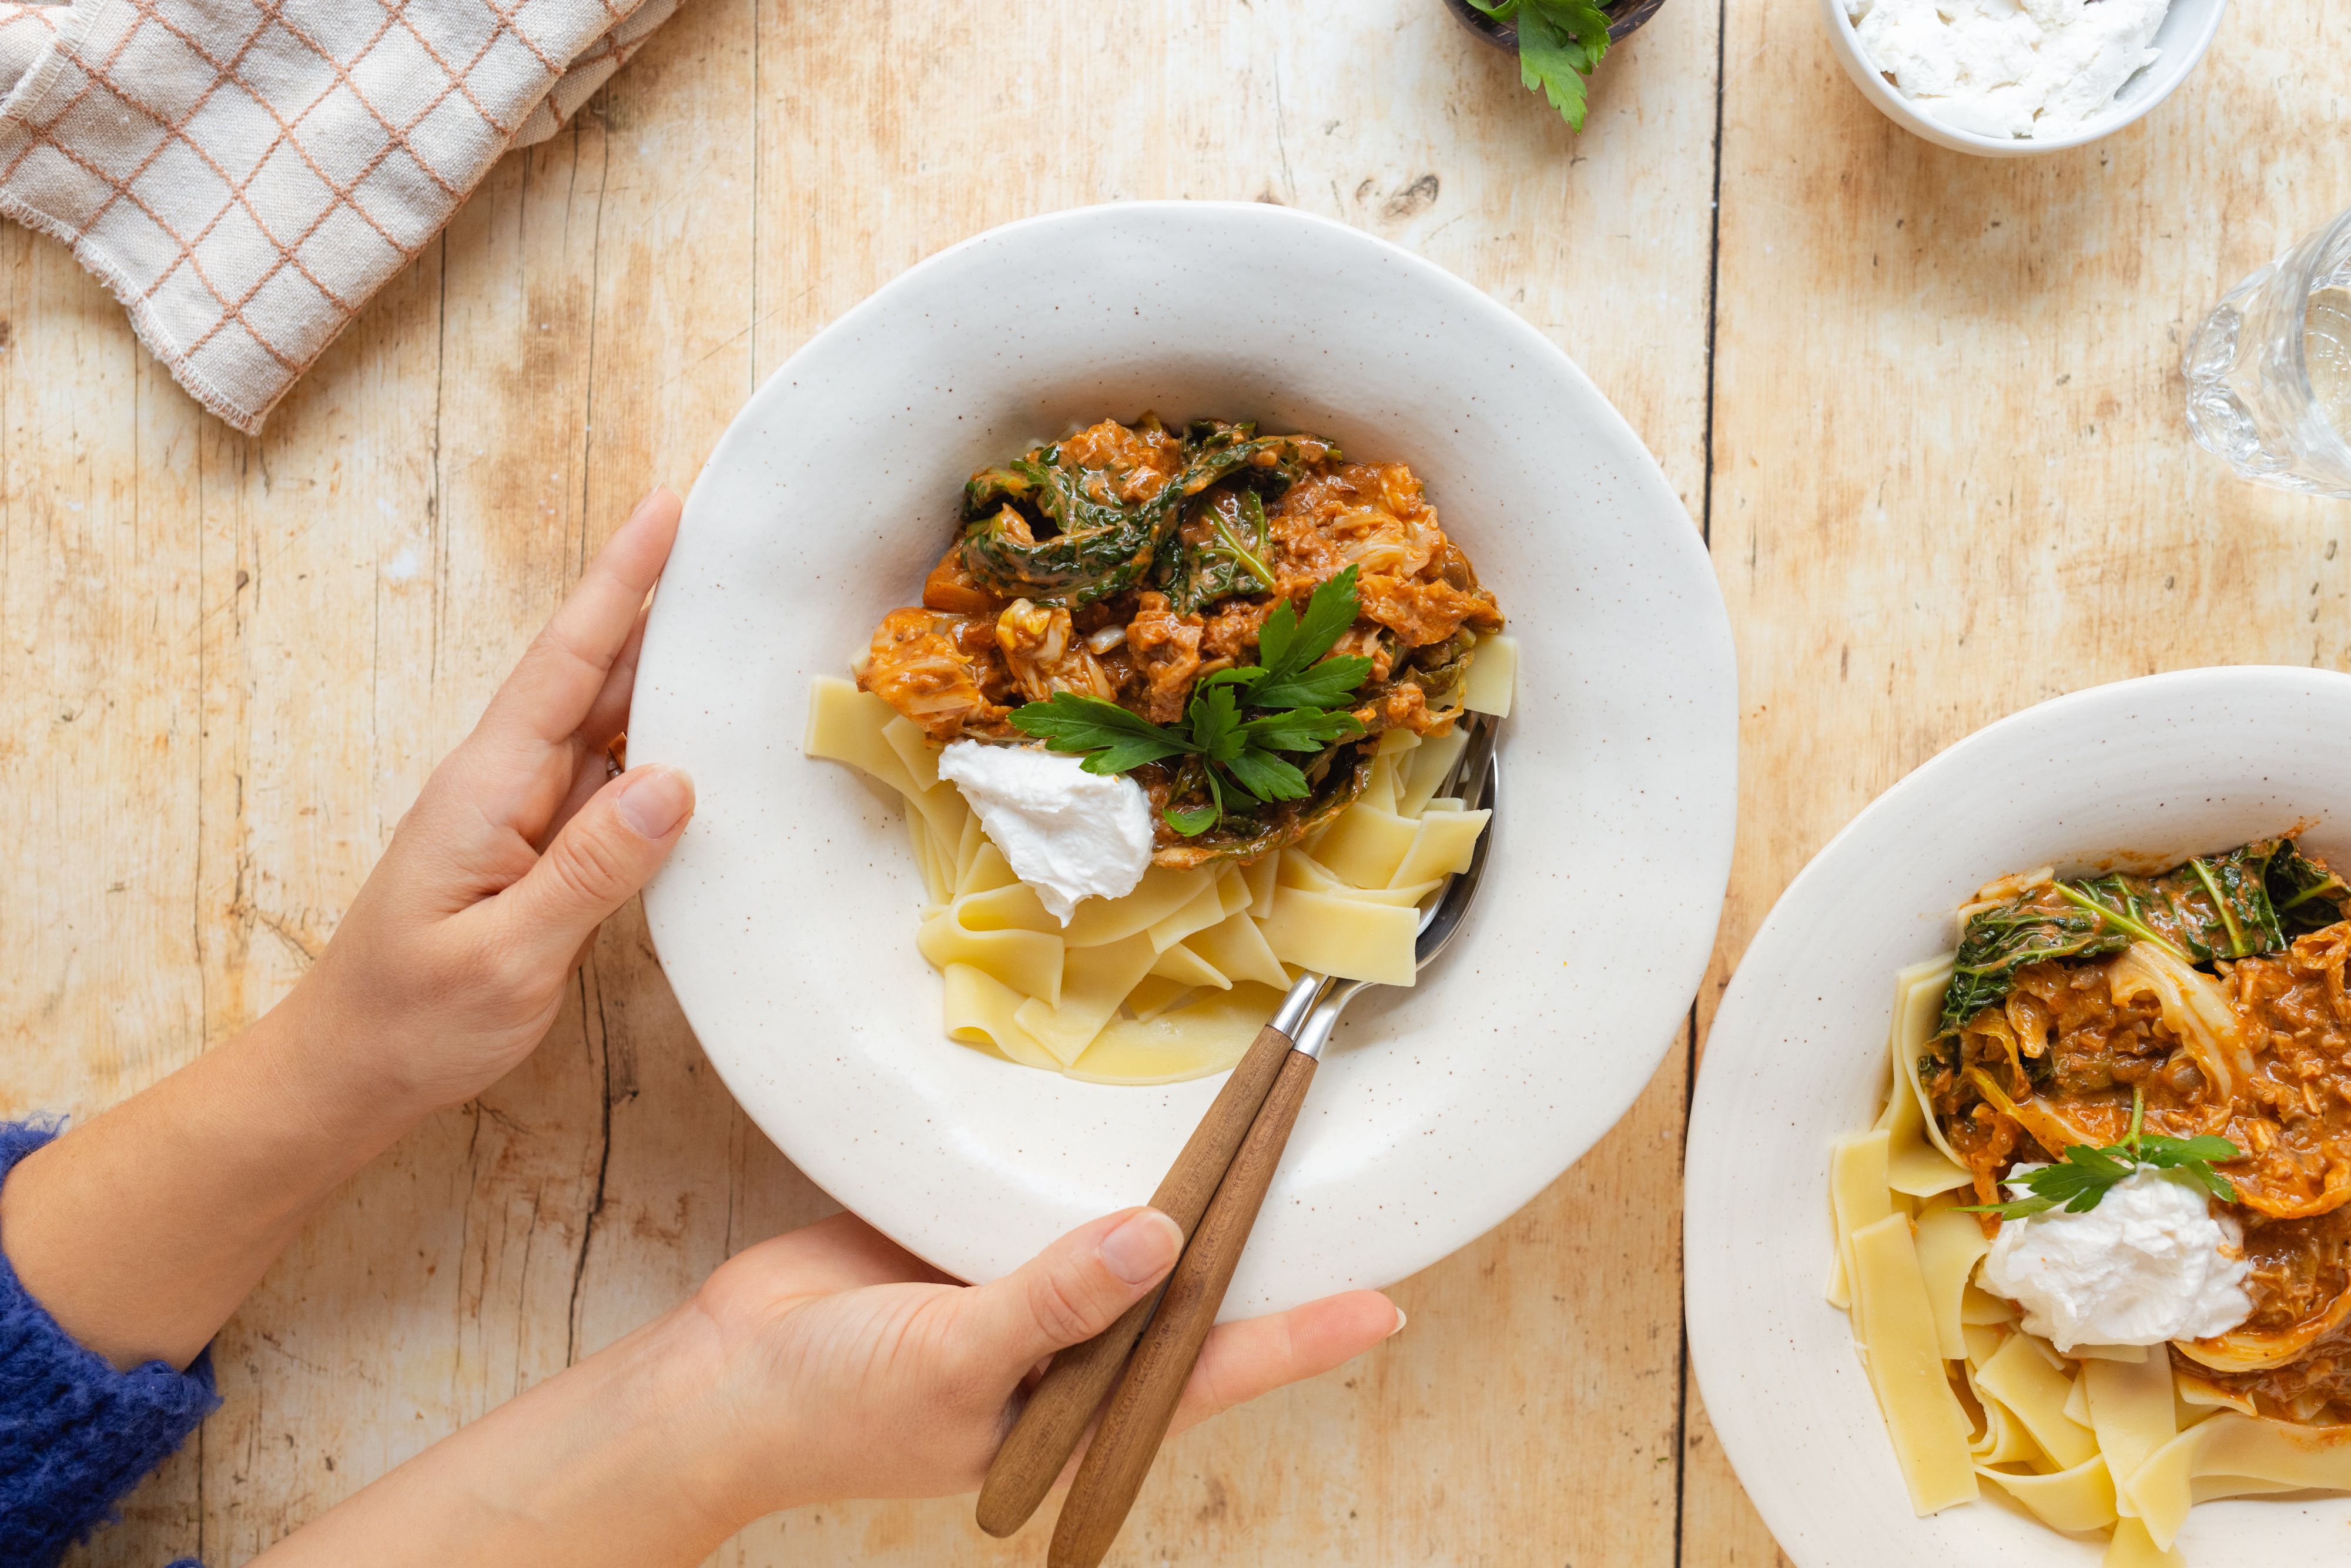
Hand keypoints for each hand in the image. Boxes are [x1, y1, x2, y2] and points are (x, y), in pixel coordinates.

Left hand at [291, 487, 694, 1118]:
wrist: (349, 1074)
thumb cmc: (413, 1022)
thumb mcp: (505, 957)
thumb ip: (590, 868)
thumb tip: (673, 781)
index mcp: (487, 789)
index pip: (564, 665)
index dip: (618, 585)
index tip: (663, 511)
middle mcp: (505, 784)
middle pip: (594, 675)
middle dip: (656, 603)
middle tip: (732, 548)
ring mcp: (522, 815)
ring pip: (607, 723)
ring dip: (666, 672)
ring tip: (735, 624)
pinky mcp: (539, 849)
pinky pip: (611, 780)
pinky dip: (660, 746)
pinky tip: (704, 740)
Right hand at [679, 1209, 1404, 1514]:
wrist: (718, 1381)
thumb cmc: (828, 1407)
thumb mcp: (949, 1357)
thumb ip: (1056, 1301)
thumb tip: (1160, 1241)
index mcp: (1073, 1410)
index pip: (1209, 1370)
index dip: (1297, 1338)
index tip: (1383, 1306)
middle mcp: (1066, 1359)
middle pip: (1180, 1304)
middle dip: (1251, 1254)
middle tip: (1332, 1182)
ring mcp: (1023, 1299)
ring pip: (1122, 1247)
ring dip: (1178, 1204)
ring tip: (1256, 1143)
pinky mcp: (971, 1246)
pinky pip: (1047, 1205)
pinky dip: (1085, 1169)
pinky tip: (1127, 1122)